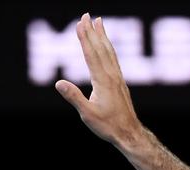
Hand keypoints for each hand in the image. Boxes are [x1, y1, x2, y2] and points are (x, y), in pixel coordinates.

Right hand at [55, 13, 142, 146]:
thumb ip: (74, 98)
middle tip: (87, 14)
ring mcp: (118, 79)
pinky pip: (114, 60)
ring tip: (99, 22)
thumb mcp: (87, 115)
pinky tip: (107, 46)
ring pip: (109, 53)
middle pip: (101, 49)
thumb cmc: (108, 126)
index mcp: (103, 82)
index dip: (85, 38)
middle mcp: (112, 76)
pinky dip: (109, 48)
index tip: (80, 23)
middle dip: (93, 31)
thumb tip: (59, 83)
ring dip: (103, 36)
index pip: (91, 55)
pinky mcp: (120, 83)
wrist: (129, 134)